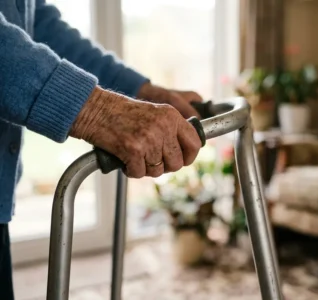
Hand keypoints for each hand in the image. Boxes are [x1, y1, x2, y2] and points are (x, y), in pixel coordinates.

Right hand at [70, 86, 201, 177]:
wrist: (94, 109)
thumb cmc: (123, 114)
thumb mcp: (155, 113)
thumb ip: (172, 130)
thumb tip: (187, 154)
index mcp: (172, 116)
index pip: (195, 143)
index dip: (189, 157)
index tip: (181, 160)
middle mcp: (164, 126)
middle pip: (177, 163)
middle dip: (165, 166)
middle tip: (151, 159)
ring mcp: (149, 138)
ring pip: (158, 171)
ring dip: (146, 168)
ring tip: (136, 155)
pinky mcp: (133, 149)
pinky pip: (139, 173)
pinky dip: (131, 171)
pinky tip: (125, 159)